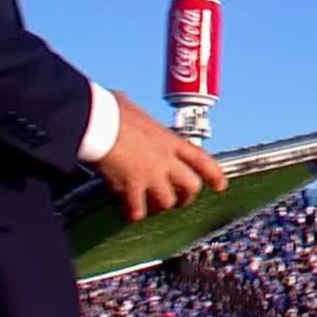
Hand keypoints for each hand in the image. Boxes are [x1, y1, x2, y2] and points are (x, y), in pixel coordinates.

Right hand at [92, 91, 228, 220]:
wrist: (96, 121)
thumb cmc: (109, 110)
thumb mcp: (131, 107)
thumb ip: (134, 113)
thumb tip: (121, 102)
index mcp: (168, 139)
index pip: (201, 159)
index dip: (214, 174)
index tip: (221, 185)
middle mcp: (165, 160)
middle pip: (191, 186)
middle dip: (186, 197)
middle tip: (177, 200)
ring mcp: (150, 175)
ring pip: (167, 202)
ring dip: (159, 206)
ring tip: (149, 206)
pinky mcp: (131, 187)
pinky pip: (138, 210)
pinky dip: (133, 213)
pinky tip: (125, 211)